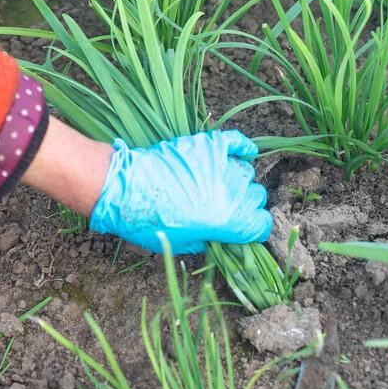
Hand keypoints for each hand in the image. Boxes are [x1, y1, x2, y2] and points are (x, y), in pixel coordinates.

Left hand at [89, 131, 270, 254]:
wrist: (126, 190)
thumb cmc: (148, 222)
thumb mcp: (182, 245)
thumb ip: (208, 240)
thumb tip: (218, 236)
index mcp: (230, 222)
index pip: (262, 225)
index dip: (253, 228)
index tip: (243, 227)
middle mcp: (233, 194)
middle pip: (256, 198)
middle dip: (243, 204)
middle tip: (221, 205)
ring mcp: (223, 167)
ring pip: (246, 173)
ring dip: (236, 179)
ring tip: (217, 183)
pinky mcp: (210, 146)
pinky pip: (237, 143)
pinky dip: (242, 148)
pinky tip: (243, 153)